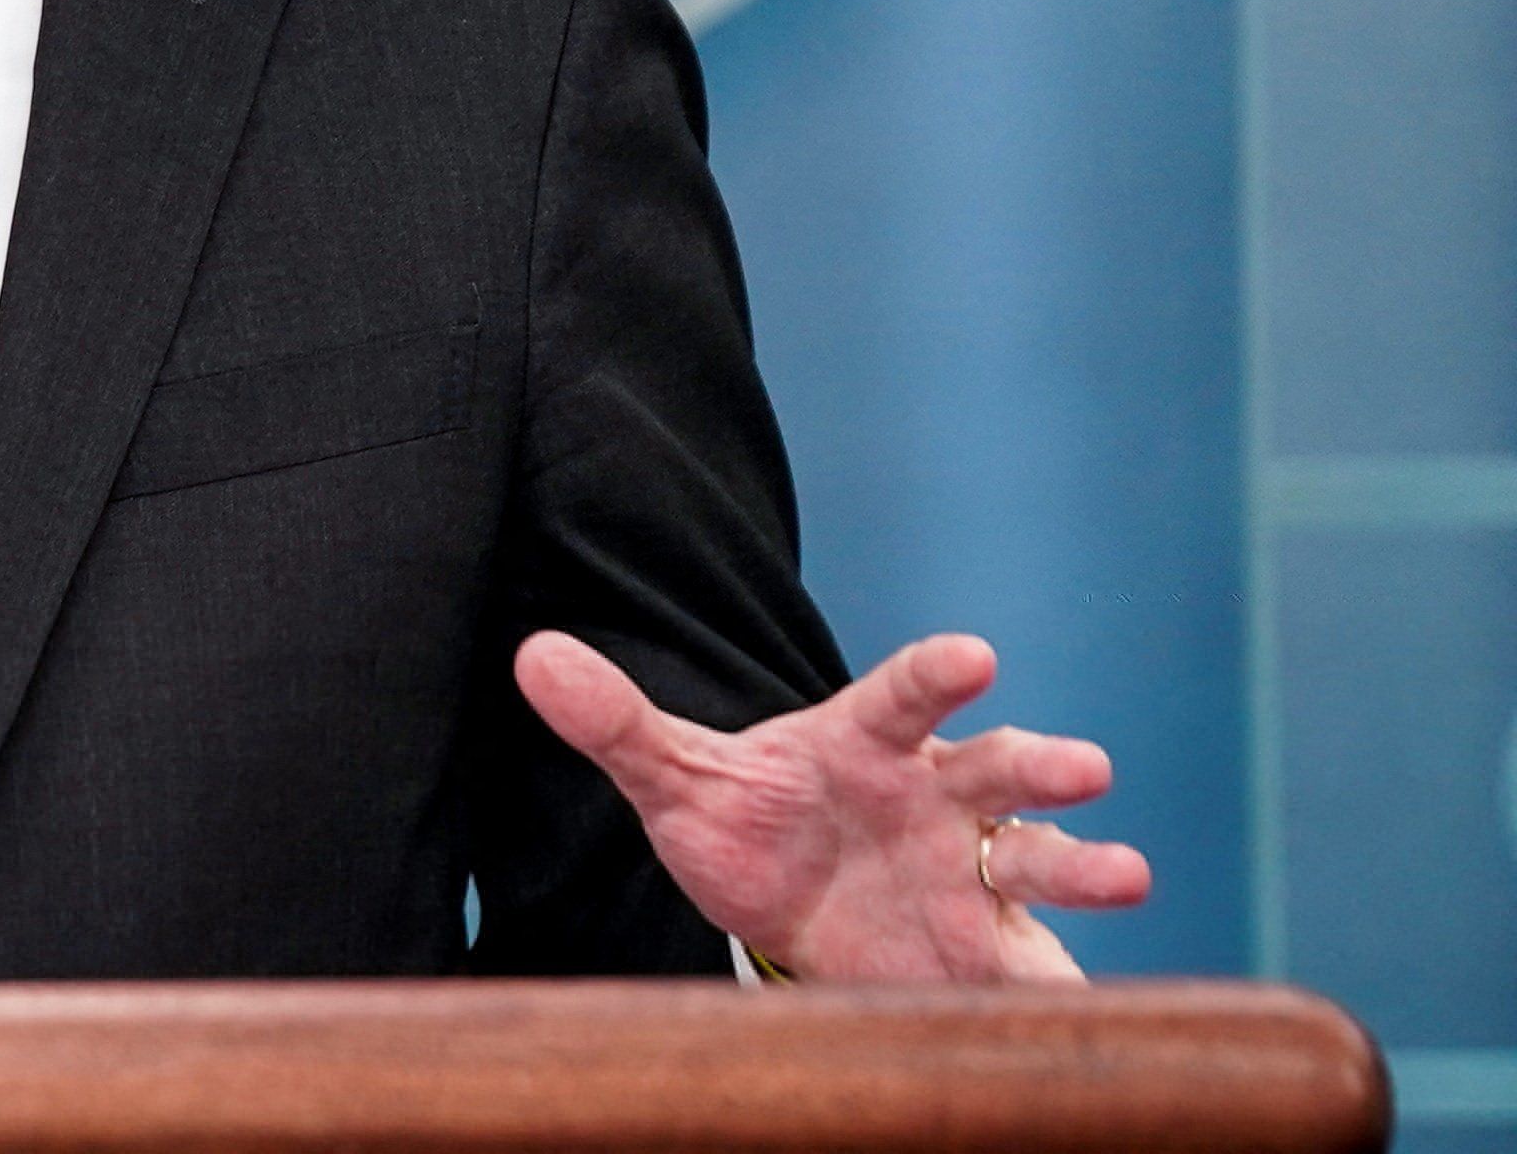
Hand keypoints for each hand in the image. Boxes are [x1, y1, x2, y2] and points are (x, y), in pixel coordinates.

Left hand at [515, 630, 1149, 981]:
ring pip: (1036, 859)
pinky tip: (1084, 1005)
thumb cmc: (753, 823)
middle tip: (1086, 766)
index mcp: (867, 742)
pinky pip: (1033, 964)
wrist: (791, 913)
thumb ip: (616, 722)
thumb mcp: (678, 777)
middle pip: (998, 770)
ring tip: (1127, 873)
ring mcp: (970, 875)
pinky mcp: (986, 951)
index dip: (938, 673)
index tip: (976, 655)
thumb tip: (532, 655)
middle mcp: (935, 799)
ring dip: (1083, 865)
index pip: (905, 694)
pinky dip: (1057, 983)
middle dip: (1042, 764)